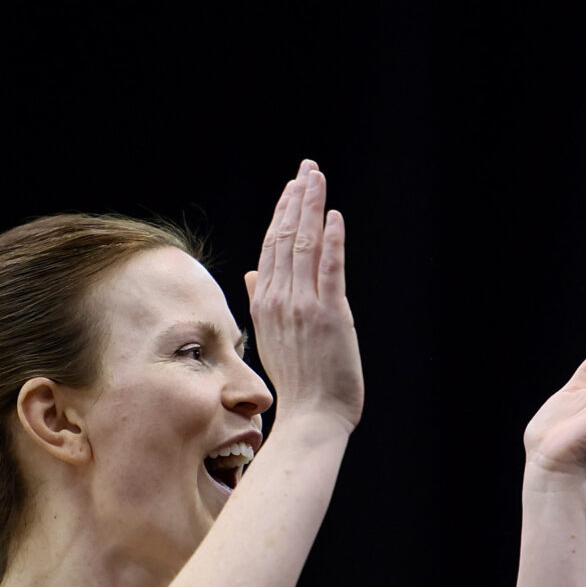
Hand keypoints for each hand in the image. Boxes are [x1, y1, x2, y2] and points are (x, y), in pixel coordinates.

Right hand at [244, 159, 363, 433]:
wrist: (311, 417)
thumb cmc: (298, 383)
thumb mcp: (272, 338)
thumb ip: (261, 301)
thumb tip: (252, 275)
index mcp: (265, 305)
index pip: (271, 249)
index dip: (282, 214)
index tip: (292, 188)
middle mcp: (279, 301)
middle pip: (285, 238)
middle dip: (297, 200)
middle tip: (308, 169)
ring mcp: (303, 307)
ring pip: (304, 246)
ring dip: (312, 209)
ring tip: (317, 179)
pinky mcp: (329, 315)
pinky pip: (329, 270)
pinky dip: (331, 241)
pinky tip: (333, 217)